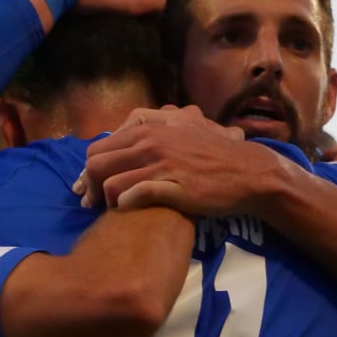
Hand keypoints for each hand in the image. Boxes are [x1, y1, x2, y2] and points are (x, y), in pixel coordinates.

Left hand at [77, 119, 282, 214]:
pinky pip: (133, 196)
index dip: (89, 168)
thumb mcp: (185, 128)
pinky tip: (127, 210)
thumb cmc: (216, 153)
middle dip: (89, 185)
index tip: (88, 186)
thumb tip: (124, 139)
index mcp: (151, 125)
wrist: (249, 172)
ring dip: (105, 199)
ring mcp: (161, 163)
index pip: (100, 145)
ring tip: (109, 211)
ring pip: (110, 181)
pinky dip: (124, 205)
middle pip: (96, 163)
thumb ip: (154, 129)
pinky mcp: (172, 186)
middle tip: (91, 203)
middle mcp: (151, 140)